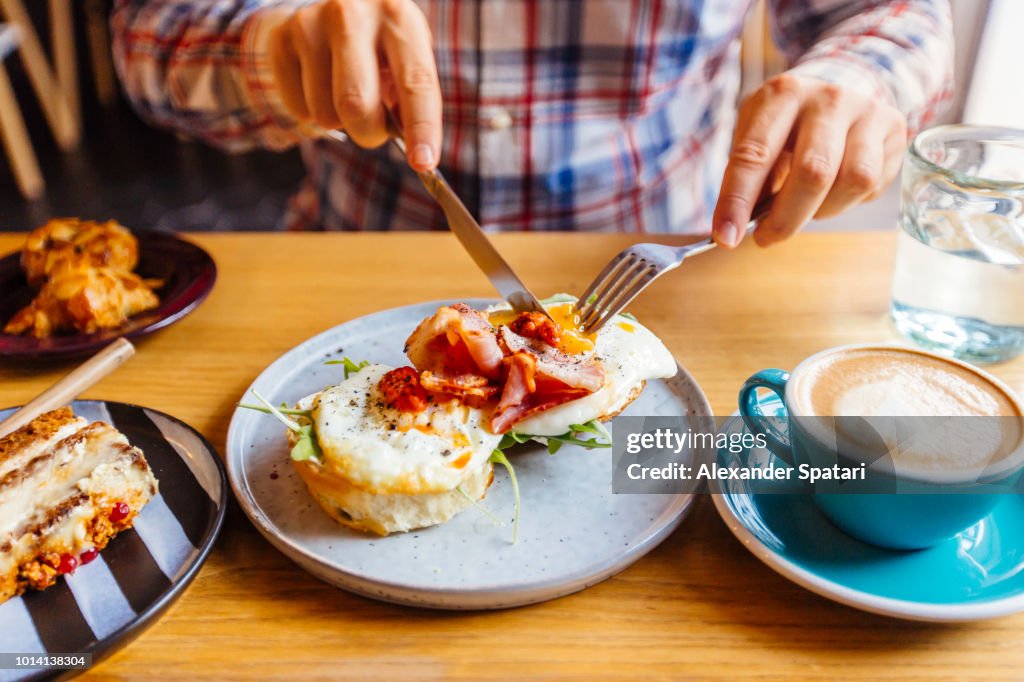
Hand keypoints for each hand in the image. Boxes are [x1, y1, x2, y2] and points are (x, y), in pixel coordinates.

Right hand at [262, 0, 440, 170]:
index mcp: (398, 17)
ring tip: (346, 95)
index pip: (414, 82)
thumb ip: (412, 101)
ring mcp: (310, 24)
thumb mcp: (408, 59)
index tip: (423, 163)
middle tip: (374, 131)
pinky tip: (321, 87)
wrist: (338, 8)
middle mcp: (352, 14)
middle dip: (369, 133)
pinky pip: (298, 109)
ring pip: (324, 114)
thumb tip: (415, 152)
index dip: (421, 127)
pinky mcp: (281, 40)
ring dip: (340, 123)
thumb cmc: (383, 46)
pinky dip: (313, 113)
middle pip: (356, 104)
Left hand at [712, 74, 906, 247]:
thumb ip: (749, 177)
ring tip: (808, 206)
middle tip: (767, 238)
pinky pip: (872, 184)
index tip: (726, 238)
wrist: (839, 89)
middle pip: (813, 173)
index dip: (738, 201)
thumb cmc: (787, 125)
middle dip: (785, 219)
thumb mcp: (758, 135)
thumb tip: (735, 229)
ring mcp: (866, 110)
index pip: (754, 155)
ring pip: (852, 181)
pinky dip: (848, 202)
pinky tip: (834, 191)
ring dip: (824, 211)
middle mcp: (828, 97)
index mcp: (782, 95)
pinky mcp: (893, 129)